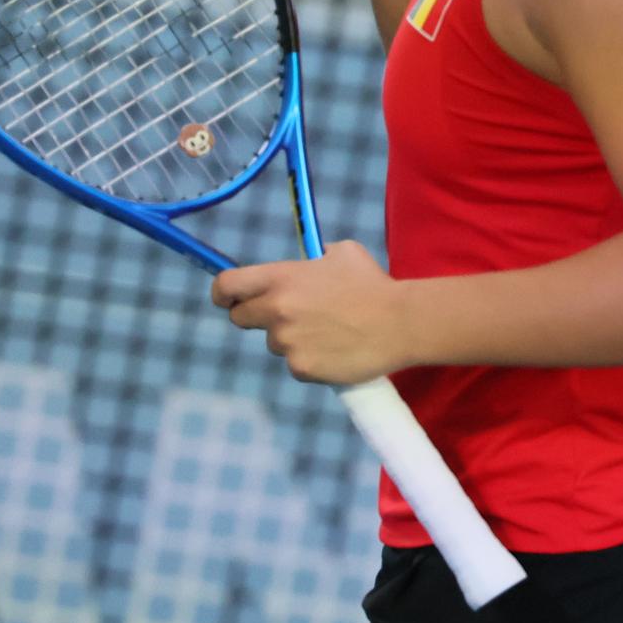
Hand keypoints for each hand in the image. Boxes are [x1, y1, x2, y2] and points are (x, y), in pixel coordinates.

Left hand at [211, 241, 405, 384]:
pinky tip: (336, 348)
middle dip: (257, 316)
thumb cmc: (373, 284)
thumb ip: (313, 258)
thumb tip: (304, 264)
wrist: (400, 323)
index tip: (228, 298)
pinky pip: (295, 363)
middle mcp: (276, 311)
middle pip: (240, 318)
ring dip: (291, 337)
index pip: (226, 286)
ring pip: (274, 342)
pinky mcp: (301, 369)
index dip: (222, 293)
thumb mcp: (342, 253)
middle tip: (287, 314)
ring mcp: (286, 343)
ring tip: (328, 330)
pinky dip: (310, 358)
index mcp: (281, 279)